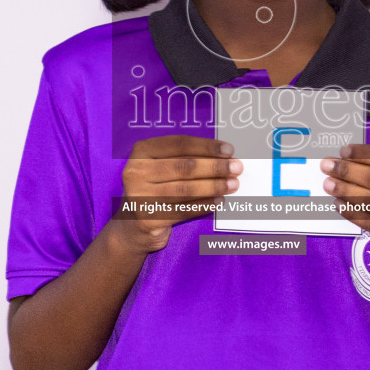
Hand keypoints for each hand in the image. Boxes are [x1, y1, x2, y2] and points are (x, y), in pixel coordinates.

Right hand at [115, 135, 240, 253]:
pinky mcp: (148, 219)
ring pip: (185, 190)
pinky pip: (183, 210)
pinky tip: (219, 201)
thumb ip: (185, 158)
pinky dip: (204, 205)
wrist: (133, 225)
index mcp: (141, 152)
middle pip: (184, 167)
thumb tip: (224, 156)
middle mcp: (136, 172)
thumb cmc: (155, 188)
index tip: (229, 150)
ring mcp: (140, 196)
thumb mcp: (162, 167)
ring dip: (213, 186)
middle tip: (237, 168)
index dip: (206, 146)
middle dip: (214, 167)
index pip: (179, 144)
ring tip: (233, 185)